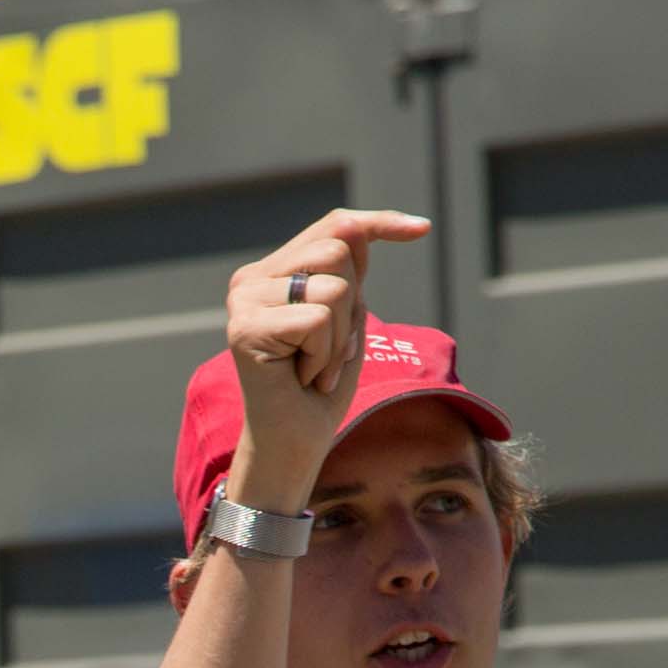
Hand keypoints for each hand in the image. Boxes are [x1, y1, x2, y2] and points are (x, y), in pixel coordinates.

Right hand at [220, 207, 432, 504]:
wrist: (293, 444)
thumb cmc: (319, 388)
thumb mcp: (346, 320)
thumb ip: (348, 274)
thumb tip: (362, 229)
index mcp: (273, 271)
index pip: (335, 226)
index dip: (380, 223)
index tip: (422, 229)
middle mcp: (251, 279)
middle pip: (338, 250)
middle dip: (353, 306)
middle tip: (329, 351)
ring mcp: (244, 301)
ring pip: (334, 286)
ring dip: (340, 337)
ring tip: (315, 368)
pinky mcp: (245, 328)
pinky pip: (319, 320)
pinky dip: (324, 356)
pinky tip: (303, 378)